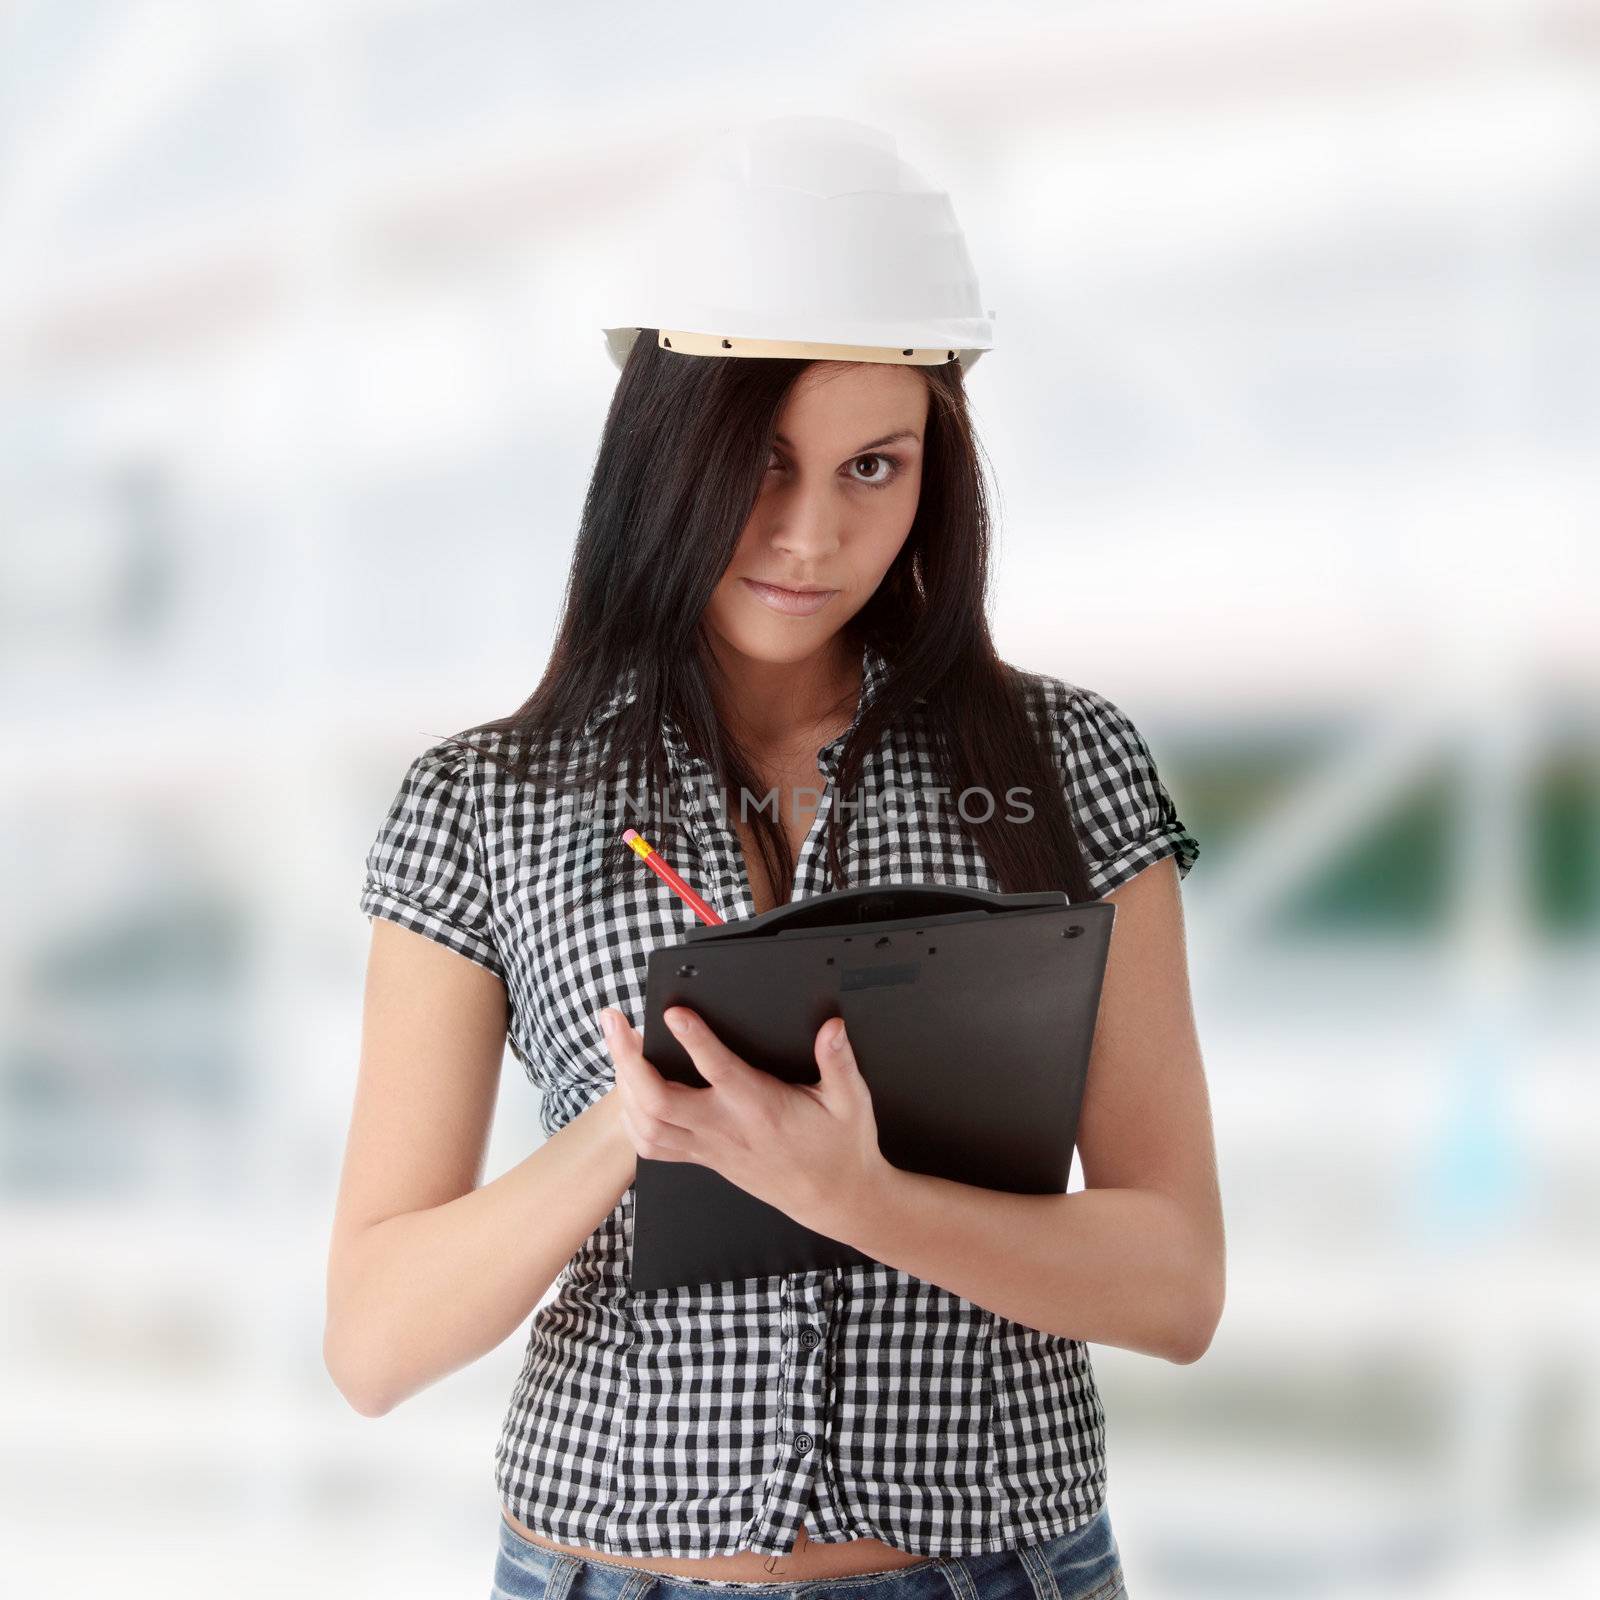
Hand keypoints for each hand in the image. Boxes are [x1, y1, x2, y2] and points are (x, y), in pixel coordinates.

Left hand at [597, 1004, 887, 1239]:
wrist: (834, 1198)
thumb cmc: (839, 1147)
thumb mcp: (850, 1100)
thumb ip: (839, 1062)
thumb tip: (832, 1028)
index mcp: (759, 1107)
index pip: (718, 1070)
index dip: (693, 1039)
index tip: (673, 1011)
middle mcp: (725, 1128)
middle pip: (658, 1100)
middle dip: (627, 1060)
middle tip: (614, 1022)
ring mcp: (710, 1148)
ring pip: (647, 1124)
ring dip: (623, 1086)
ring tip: (618, 1048)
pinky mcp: (705, 1159)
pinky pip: (653, 1146)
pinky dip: (632, 1118)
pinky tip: (628, 1093)